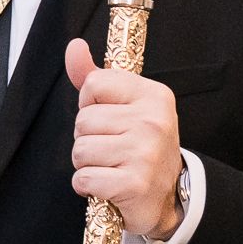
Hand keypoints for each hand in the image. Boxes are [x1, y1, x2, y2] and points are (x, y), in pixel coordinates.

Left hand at [65, 39, 183, 241]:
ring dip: (86, 164)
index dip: (90, 105)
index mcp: (154, 95)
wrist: (168, 197)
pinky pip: (83, 178)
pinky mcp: (134, 184)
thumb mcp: (125, 107)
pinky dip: (87, 186)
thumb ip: (96, 78)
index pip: (93, 84)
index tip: (109, 119)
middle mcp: (154, 121)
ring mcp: (146, 153)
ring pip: (80, 150)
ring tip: (111, 167)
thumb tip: (74, 46)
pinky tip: (108, 186)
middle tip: (113, 149)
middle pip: (83, 120)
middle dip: (87, 138)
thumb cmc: (140, 147)